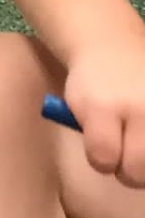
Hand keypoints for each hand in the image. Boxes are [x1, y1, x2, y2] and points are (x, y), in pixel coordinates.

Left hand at [63, 34, 144, 185]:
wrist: (114, 45)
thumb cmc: (93, 84)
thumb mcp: (78, 107)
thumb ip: (94, 138)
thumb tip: (115, 167)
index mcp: (103, 107)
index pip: (103, 159)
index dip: (101, 160)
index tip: (101, 150)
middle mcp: (139, 107)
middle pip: (137, 171)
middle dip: (128, 170)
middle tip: (126, 152)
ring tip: (140, 142)